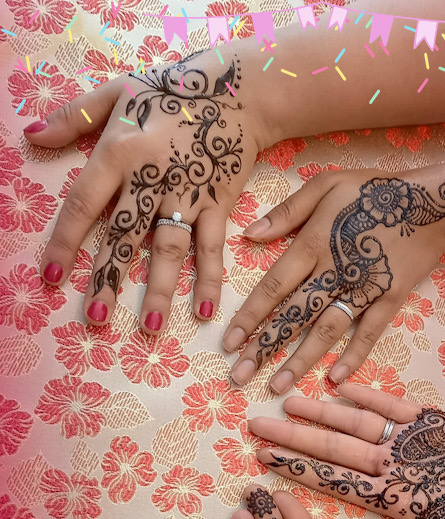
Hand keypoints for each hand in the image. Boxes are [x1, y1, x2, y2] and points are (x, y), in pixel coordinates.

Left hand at [25, 45, 263, 333]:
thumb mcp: (116, 92)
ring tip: (149, 325)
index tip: (49, 276)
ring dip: (160, 288)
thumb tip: (30, 137)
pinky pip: (213, 247)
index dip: (65, 241)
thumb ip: (72, 117)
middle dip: (109, 278)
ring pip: (169, 248)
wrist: (238, 89)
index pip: (84, 203)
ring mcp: (188, 195)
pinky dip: (210, 278)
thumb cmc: (171, 91)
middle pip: (125, 236)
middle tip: (95, 318)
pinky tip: (205, 311)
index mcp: (120, 151)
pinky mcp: (219, 204)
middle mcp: (152, 178)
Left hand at [223, 169, 444, 391]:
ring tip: (278, 387)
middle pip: (293, 315)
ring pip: (326, 330)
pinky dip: (353, 355)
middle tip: (239, 376)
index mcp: (314, 244)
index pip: (273, 287)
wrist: (433, 202)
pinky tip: (335, 379)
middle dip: (264, 347)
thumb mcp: (326, 184)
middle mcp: (334, 271)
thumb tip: (248, 235)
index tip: (228, 342)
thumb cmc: (374, 190)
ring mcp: (364, 289)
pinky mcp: (390, 299)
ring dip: (300, 360)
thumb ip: (286, 212)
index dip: (250, 316)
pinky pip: (368, 332)